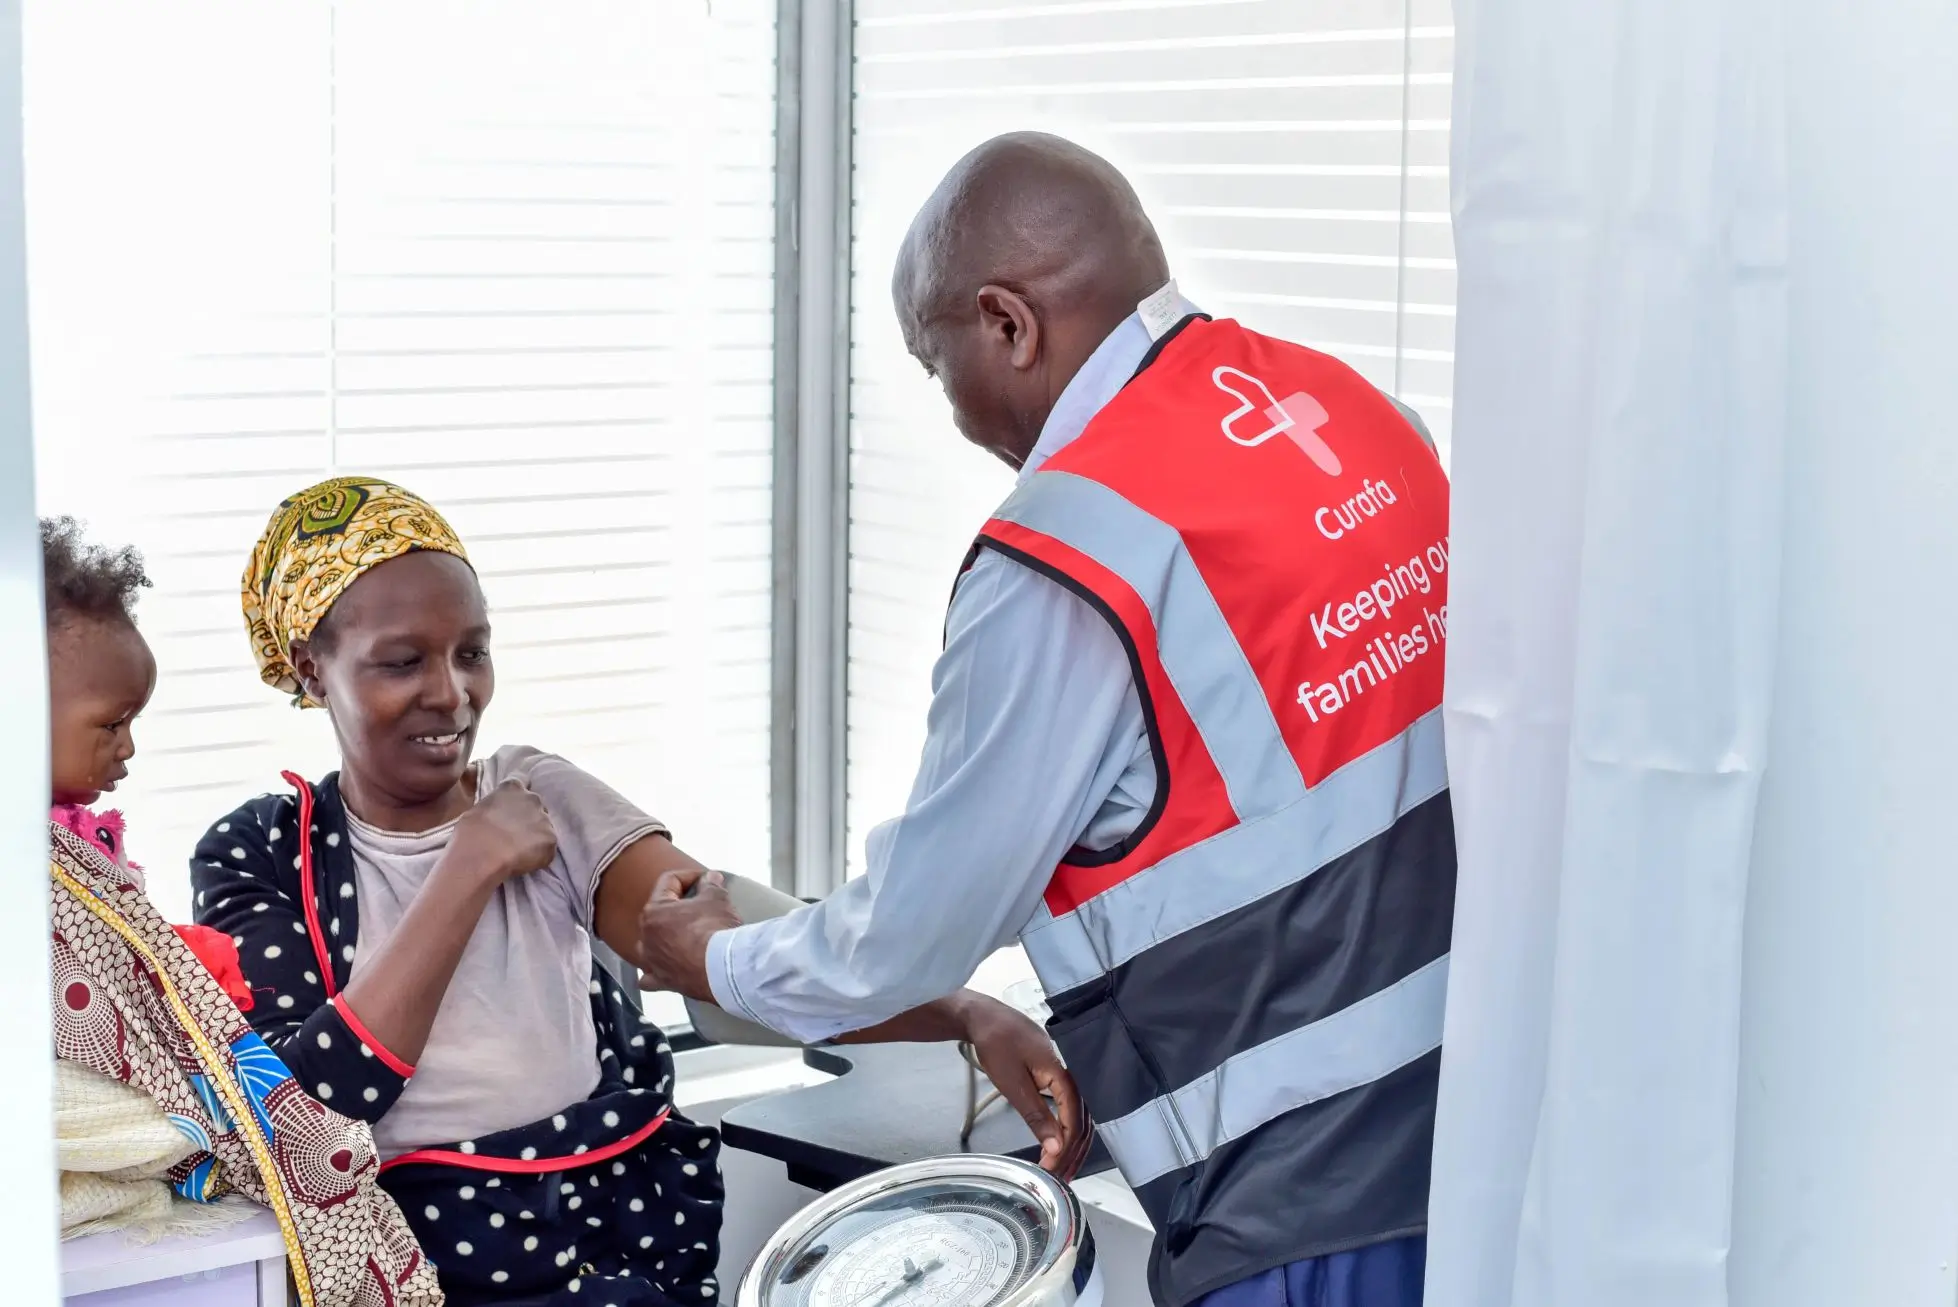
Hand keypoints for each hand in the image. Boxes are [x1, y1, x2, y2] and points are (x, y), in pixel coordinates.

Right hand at [451, 780, 556, 883]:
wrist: (481, 854)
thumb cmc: (470, 833)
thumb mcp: (477, 810)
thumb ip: (494, 807)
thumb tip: (496, 816)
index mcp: (512, 787)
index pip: (522, 779)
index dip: (519, 795)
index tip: (514, 804)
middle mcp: (533, 799)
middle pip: (536, 806)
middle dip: (529, 817)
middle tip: (514, 834)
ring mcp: (545, 819)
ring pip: (544, 828)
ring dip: (535, 837)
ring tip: (518, 851)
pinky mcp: (551, 840)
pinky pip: (547, 848)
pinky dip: (539, 855)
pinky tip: (524, 861)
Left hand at [636, 868, 742, 1000]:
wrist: (723, 970)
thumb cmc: (715, 930)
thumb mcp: (717, 899)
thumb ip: (711, 885)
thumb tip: (710, 878)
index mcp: (654, 911)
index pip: (669, 882)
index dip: (690, 876)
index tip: (707, 879)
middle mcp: (646, 937)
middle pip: (658, 913)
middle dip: (679, 906)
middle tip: (700, 904)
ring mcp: (651, 962)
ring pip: (648, 945)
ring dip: (662, 939)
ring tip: (681, 935)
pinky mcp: (662, 982)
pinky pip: (649, 978)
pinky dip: (654, 973)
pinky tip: (662, 970)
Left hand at [959, 994, 1090, 1179]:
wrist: (985, 1017)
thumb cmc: (997, 1045)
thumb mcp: (1013, 1084)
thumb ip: (1037, 1116)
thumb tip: (1057, 1148)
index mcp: (1063, 1075)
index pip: (1075, 1120)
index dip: (1066, 1149)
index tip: (1052, 1171)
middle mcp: (1070, 1075)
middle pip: (1083, 1121)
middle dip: (1073, 1153)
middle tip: (1061, 1179)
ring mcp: (1065, 1075)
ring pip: (1079, 1116)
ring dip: (1072, 1145)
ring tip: (1061, 1169)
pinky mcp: (1056, 1077)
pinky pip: (1069, 1107)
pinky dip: (1065, 1130)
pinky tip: (1058, 1144)